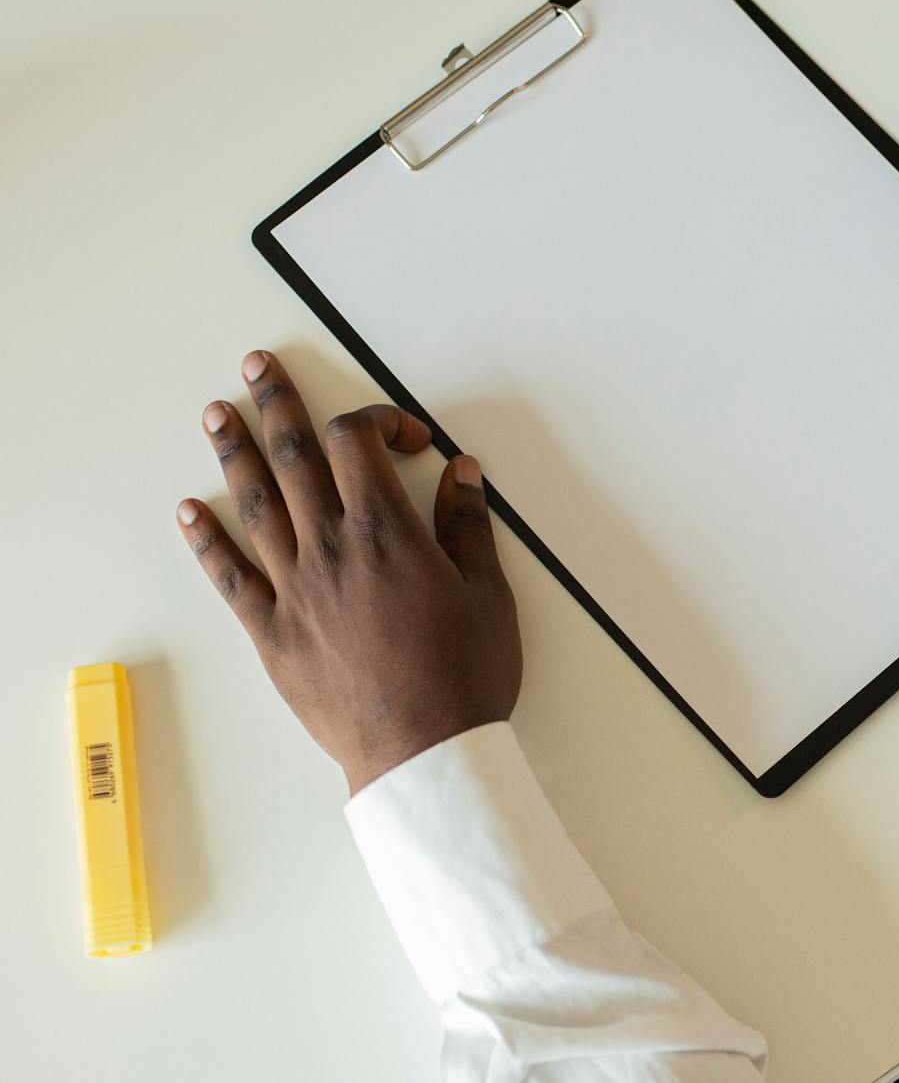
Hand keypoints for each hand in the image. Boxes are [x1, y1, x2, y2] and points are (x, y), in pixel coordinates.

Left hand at [177, 351, 520, 793]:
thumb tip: (462, 474)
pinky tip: (189, 511)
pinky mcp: (273, 632)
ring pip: (256, 505)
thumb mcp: (489, 593)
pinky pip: (232, 576)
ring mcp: (296, 590)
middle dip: (276, 404)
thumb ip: (468, 526)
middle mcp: (332, 551)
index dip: (376, 423)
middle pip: (294, 458)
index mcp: (388, 535)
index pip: (359, 445)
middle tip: (258, 367)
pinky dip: (207, 541)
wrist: (425, 751)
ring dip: (233, 452)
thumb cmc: (465, 676)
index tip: (403, 440)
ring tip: (215, 413)